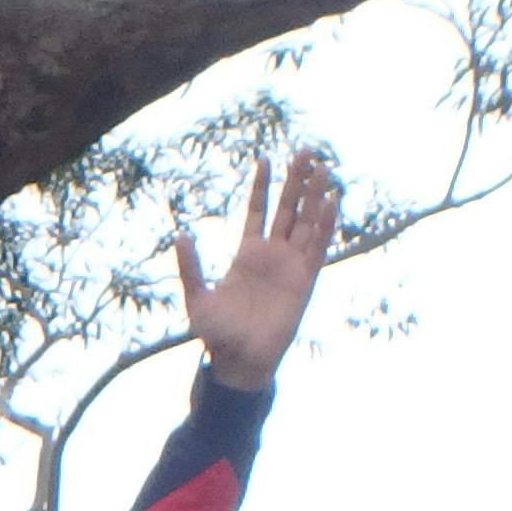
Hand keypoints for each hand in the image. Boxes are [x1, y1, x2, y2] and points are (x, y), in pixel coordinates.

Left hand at [176, 147, 340, 394]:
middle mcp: (272, 254)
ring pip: (306, 220)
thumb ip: (190, 267)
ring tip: (322, 166)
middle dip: (296, 179)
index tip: (265, 158)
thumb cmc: (216, 334)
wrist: (239, 361)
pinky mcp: (305, 279)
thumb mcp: (197, 298)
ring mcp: (291, 264)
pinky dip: (325, 224)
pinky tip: (331, 200)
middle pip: (288, 208)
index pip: (257, 212)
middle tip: (305, 149)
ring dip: (314, 194)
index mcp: (246, 255)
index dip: (261, 186)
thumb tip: (181, 234)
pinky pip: (318, 246)